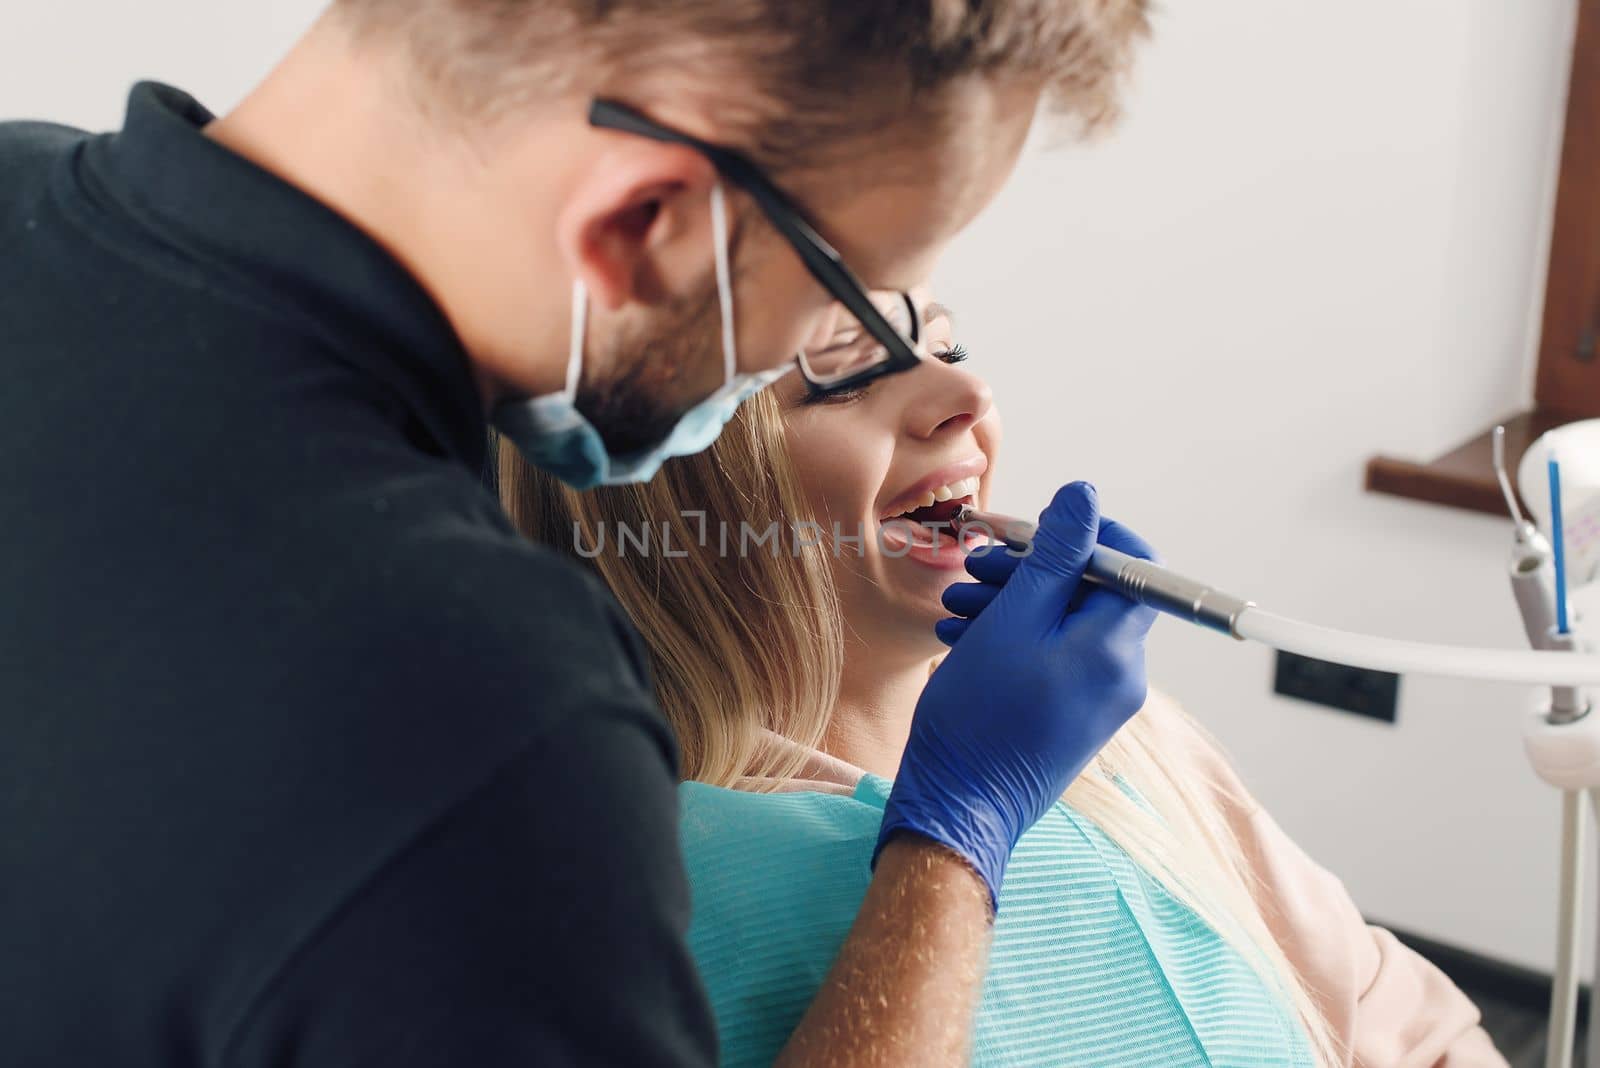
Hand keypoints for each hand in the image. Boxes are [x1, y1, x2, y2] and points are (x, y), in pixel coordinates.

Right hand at [874, 482, 1159, 909]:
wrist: (957, 805)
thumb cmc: (981, 717)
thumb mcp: (1013, 618)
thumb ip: (1054, 556)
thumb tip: (1083, 499)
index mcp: (1116, 648)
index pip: (1137, 566)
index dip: (1091, 536)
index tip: (1040, 531)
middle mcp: (1120, 674)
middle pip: (1092, 593)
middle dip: (1032, 571)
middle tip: (977, 567)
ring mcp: (1097, 700)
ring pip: (1063, 624)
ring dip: (1011, 604)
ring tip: (957, 606)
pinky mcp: (1071, 717)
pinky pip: (1052, 658)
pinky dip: (1012, 639)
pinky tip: (963, 639)